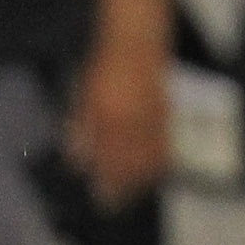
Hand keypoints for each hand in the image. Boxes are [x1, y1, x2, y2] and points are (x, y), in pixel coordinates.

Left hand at [67, 36, 168, 207]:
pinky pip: (165, 147)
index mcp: (110, 117)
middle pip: (131, 164)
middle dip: (122, 187)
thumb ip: (81, 128)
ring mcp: (154, 119)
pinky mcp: (167, 114)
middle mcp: (135, 122)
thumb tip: (77, 157)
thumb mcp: (83, 97)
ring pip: (151, 159)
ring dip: (140, 179)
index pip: (109, 158)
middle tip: (112, 203)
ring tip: (129, 192)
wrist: (135, 42)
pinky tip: (150, 172)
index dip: (106, 181)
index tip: (100, 198)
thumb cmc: (102, 67)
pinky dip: (157, 163)